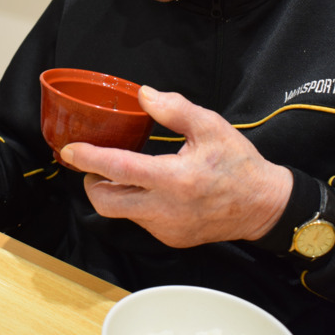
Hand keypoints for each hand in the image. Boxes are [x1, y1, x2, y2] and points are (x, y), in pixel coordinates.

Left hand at [60, 85, 291, 247]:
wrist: (264, 206)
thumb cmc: (239, 164)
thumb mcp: (211, 126)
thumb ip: (174, 109)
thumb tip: (143, 95)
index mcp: (174, 179)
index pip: (119, 170)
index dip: (90, 159)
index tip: (70, 150)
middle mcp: (165, 209)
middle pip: (106, 203)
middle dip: (92, 183)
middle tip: (93, 165)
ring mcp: (166, 228)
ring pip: (122, 213)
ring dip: (116, 192)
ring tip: (125, 172)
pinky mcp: (171, 239)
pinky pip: (141, 220)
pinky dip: (136, 203)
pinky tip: (150, 188)